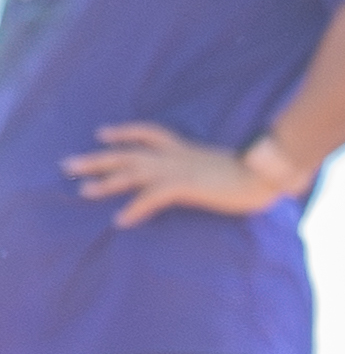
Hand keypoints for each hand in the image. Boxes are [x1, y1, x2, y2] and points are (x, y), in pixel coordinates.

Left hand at [64, 122, 283, 221]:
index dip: (123, 133)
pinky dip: (134, 208)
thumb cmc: (255, 174)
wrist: (266, 174)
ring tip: (82, 191)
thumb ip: (211, 169)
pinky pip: (152, 198)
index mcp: (186, 149)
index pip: (148, 132)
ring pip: (132, 172)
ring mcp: (179, 169)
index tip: (101, 134)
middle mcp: (177, 155)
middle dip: (96, 159)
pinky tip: (120, 221)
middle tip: (67, 164)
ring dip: (105, 182)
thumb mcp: (225, 169)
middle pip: (127, 153)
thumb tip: (211, 176)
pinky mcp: (185, 186)